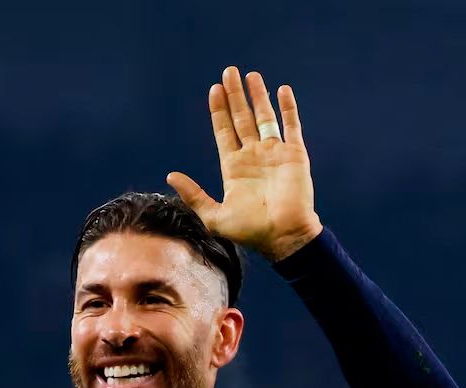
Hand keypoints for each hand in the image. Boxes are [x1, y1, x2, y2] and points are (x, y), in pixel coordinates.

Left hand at [167, 67, 322, 261]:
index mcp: (234, 168)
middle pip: (242, 118)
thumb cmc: (249, 231)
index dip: (219, 111)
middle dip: (235, 96)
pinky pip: (291, 125)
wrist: (282, 236)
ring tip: (250, 75)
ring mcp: (274, 153)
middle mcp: (253, 156)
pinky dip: (288, 108)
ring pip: (264, 117)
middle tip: (228, 72)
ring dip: (258, 96)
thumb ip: (193, 194)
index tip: (214, 90)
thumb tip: (171, 175)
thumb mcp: (213, 215)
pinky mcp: (295, 154)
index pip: (224, 132)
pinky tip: (282, 90)